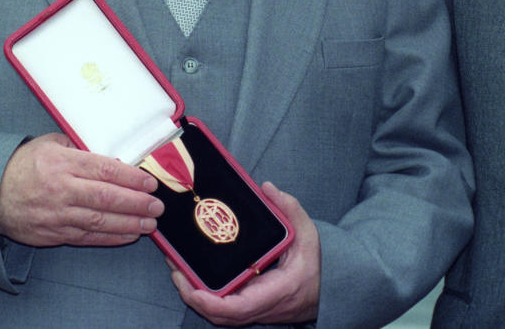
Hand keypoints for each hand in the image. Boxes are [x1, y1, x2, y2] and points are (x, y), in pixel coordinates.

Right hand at [0, 132, 162, 246]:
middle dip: (136, 203)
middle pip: (106, 197)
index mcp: (62, 163)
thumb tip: (111, 151)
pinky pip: (87, 236)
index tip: (149, 183)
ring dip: (129, 224)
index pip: (104, 170)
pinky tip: (129, 235)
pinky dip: (110, 237)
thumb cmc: (22, 165)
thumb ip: (80, 146)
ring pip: (99, 220)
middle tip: (157, 206)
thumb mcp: (50, 143)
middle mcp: (61, 189)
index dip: (131, 178)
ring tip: (150, 224)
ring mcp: (57, 214)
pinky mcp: (53, 233)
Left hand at [170, 182, 319, 324]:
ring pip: (219, 315)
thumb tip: (266, 188)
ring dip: (195, 297)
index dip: (212, 303)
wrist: (328, 288)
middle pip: (221, 315)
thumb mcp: (308, 232)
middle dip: (193, 296)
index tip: (192, 290)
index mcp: (277, 290)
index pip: (239, 307)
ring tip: (178, 271)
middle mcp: (263, 306)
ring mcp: (256, 310)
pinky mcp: (251, 308)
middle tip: (175, 270)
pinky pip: (224, 310)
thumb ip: (289, 209)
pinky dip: (206, 298)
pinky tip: (194, 278)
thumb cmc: (317, 263)